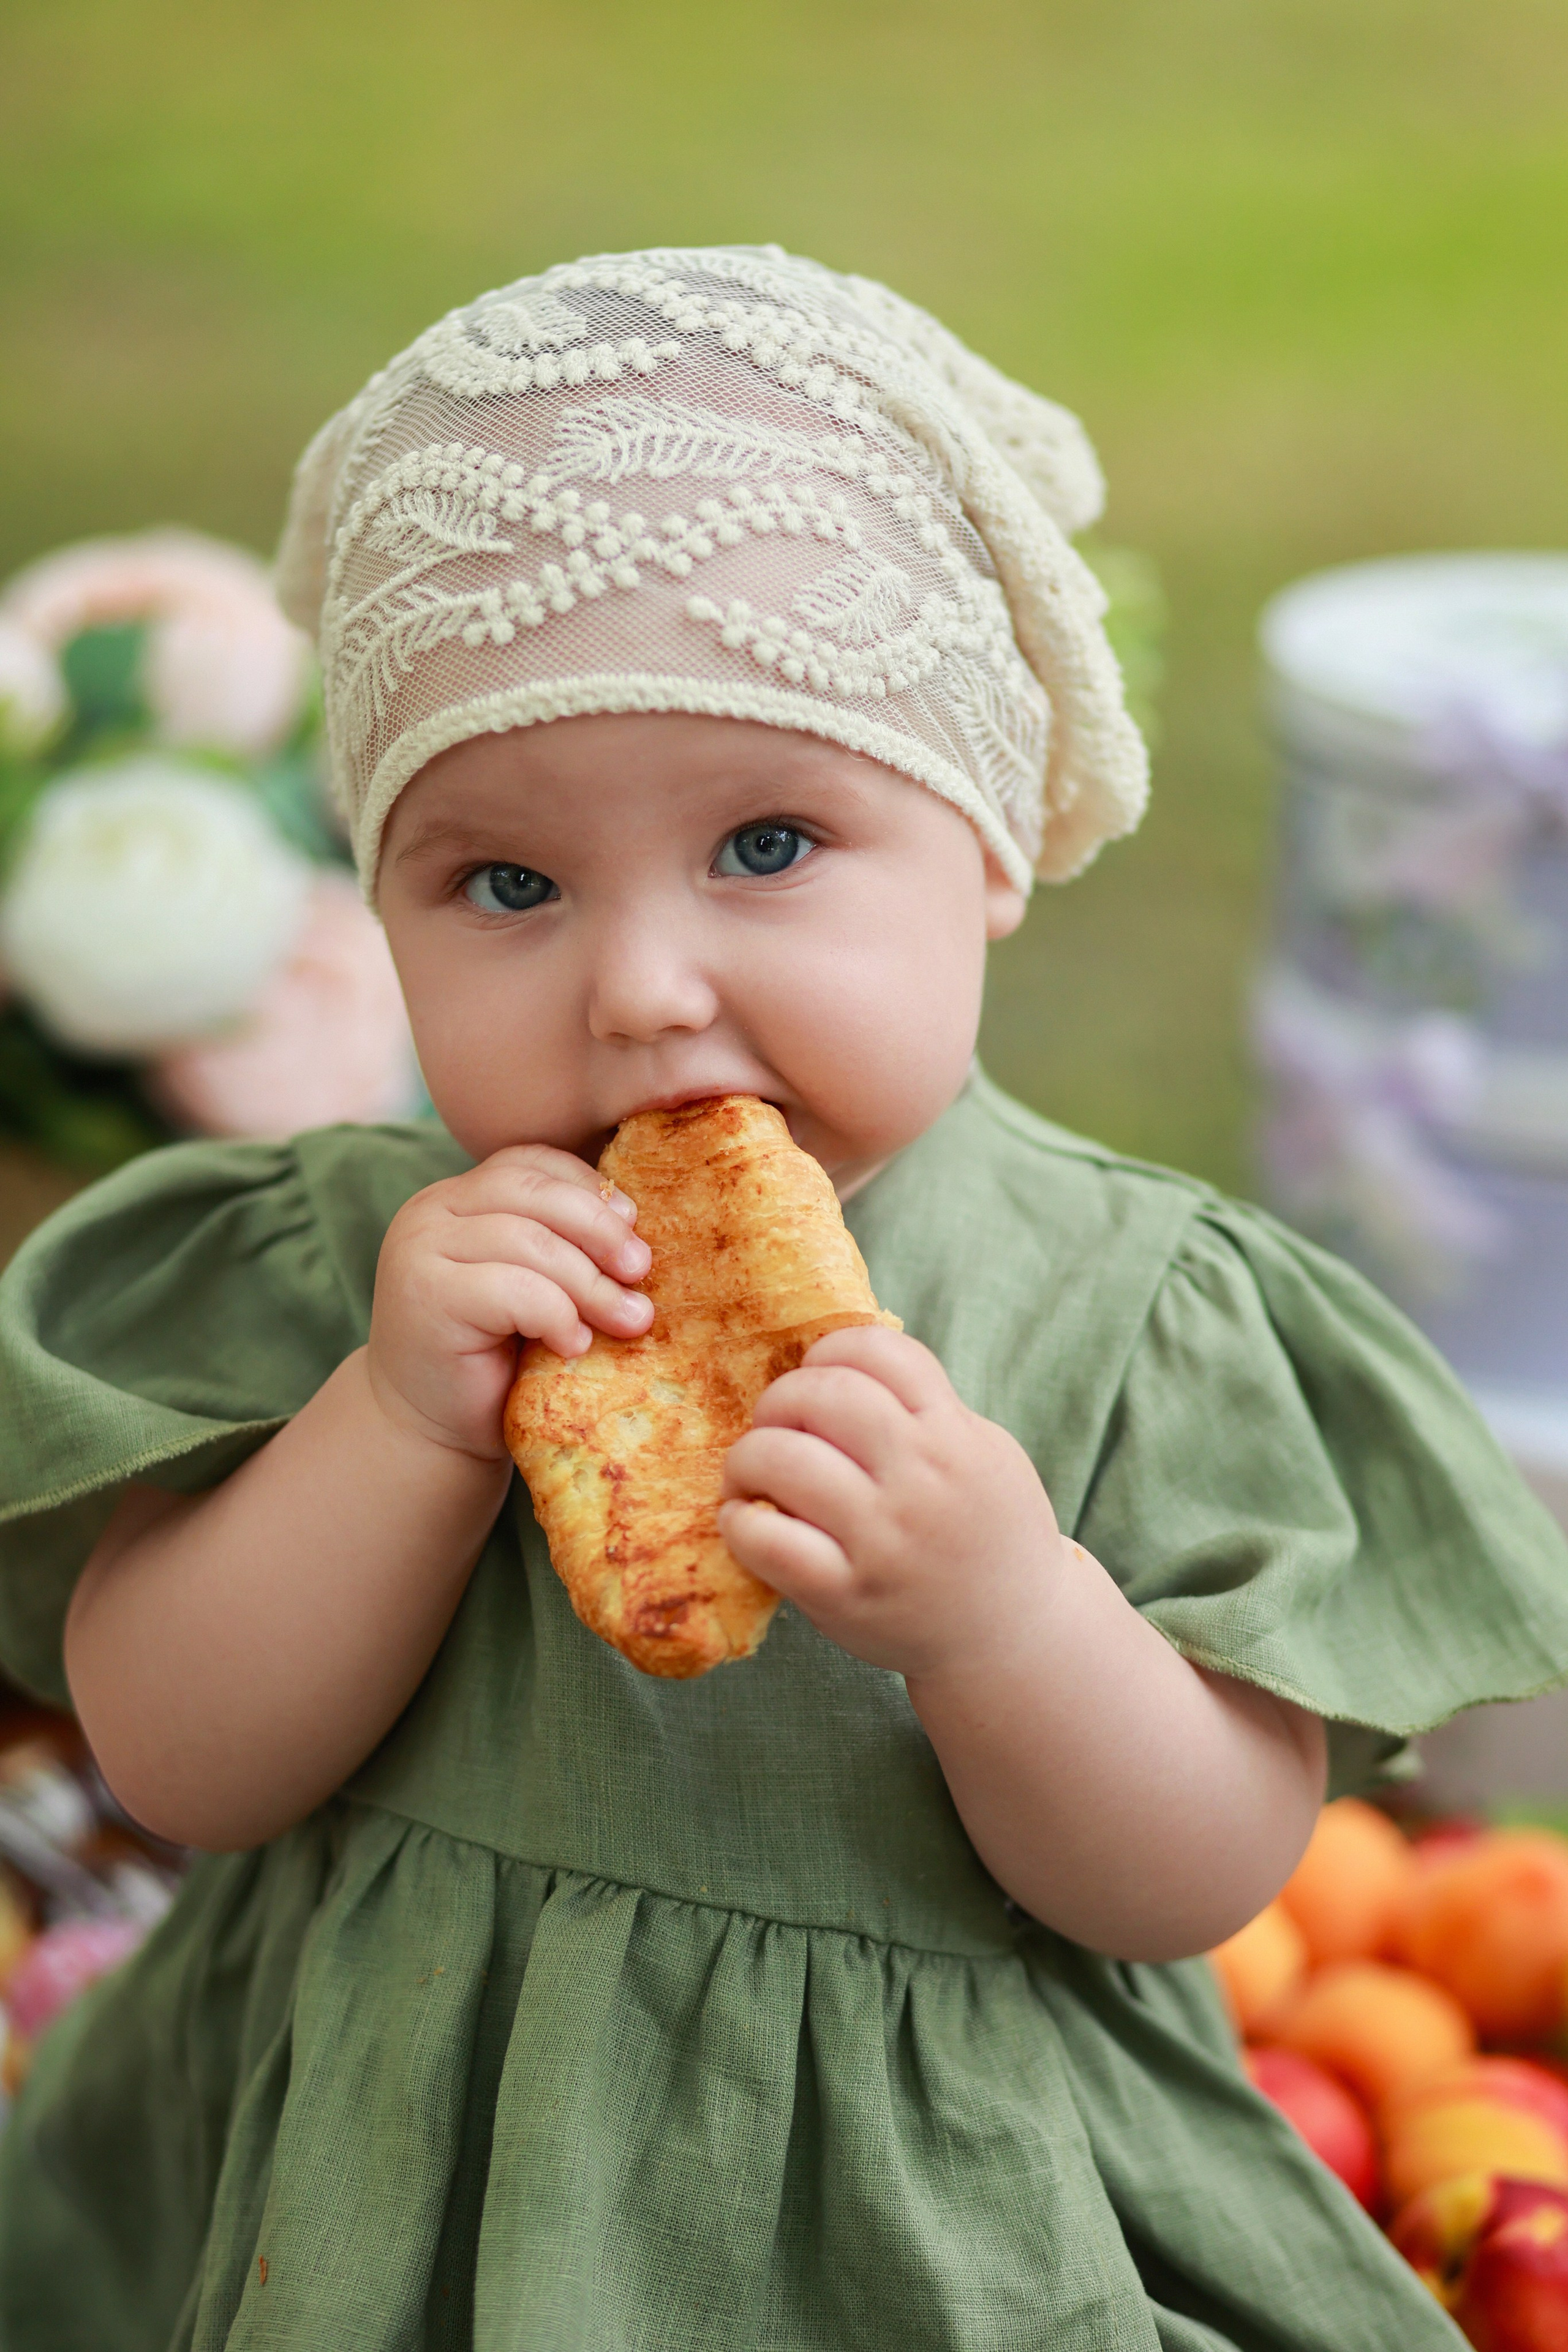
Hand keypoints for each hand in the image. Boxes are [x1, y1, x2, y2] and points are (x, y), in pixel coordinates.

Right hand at [367, 1146, 653, 1460]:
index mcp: (458, 1197)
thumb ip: (562, 1246)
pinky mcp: (426, 1296)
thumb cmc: (494, 1360)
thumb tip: (640, 1229)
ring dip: (591, 1283)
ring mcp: (420, 1250)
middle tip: (641, 1271)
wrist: (429, 1433)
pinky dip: (558, 1314)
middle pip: (533, 1194)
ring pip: (528, 1241)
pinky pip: (515, 1289)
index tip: (634, 1227)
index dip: (590, 1189)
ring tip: (629, 1320)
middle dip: (599, 1231)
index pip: (532, 1163)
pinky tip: (575, 1344)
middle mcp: (430, 1211)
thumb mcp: (535, 1286)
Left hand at [718, 1325, 1065, 1683]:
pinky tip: (747, 1520)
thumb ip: (925, 1408)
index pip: (878, 1349)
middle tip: (776, 1424)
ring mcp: (881, 1539)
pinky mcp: (845, 1594)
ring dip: (748, 1456)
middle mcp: (919, 1480)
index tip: (819, 1376)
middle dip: (781, 1398)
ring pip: (783, 1457)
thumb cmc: (985, 1531)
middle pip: (822, 1393)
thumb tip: (835, 1363)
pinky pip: (767, 1539)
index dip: (832, 1350)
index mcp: (954, 1435)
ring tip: (752, 1472)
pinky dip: (740, 1521)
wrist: (1010, 1635)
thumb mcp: (982, 1452)